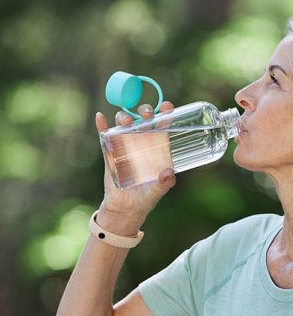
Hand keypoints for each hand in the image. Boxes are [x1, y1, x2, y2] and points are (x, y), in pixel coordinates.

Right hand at [95, 102, 175, 219]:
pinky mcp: (110, 153)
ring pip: (125, 124)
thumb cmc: (145, 198)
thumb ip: (164, 183)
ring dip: (124, 118)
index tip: (168, 106)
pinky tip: (100, 117)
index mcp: (157, 148)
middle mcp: (142, 143)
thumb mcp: (157, 191)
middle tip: (146, 113)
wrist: (125, 209)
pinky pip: (105, 136)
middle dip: (145, 111)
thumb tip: (169, 174)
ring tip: (125, 121)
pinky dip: (101, 126)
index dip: (165, 114)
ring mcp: (125, 146)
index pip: (162, 126)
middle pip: (143, 120)